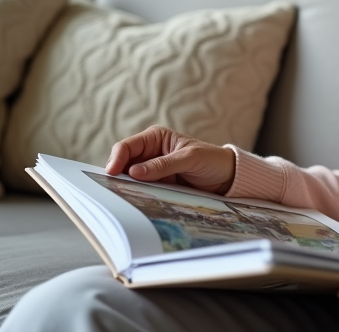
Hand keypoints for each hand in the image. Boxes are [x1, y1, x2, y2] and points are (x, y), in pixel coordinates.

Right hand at [104, 125, 235, 194]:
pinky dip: (136, 194)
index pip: (127, 146)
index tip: (111, 173)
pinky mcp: (158, 185)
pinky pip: (141, 190)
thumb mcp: (189, 159)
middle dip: (117, 174)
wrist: (227, 177)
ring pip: (130, 179)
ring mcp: (152, 170)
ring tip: (121, 196)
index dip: (116, 159)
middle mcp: (150, 153)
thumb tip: (134, 172)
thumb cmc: (211, 160)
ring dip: (126, 186)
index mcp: (156, 138)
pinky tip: (134, 201)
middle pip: (124, 163)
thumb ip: (163, 165)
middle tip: (113, 188)